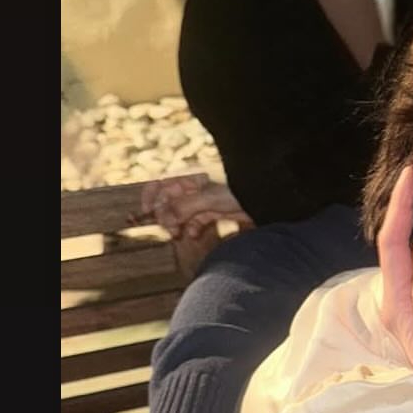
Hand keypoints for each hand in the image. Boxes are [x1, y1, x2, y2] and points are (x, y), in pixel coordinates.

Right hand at [140, 178, 254, 282]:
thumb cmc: (236, 190)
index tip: (147, 213)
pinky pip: (195, 222)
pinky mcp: (213, 212)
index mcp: (189, 178)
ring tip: (178, 235)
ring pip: (181, 214)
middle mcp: (193, 188)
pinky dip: (192, 229)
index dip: (150, 196)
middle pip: (169, 202)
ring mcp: (203, 200)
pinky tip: (193, 235)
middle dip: (165, 216)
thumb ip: (183, 207)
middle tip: (169, 229)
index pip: (161, 183)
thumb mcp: (207, 198)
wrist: (264, 198)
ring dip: (177, 225)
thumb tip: (162, 216)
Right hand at [376, 165, 412, 412]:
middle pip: (389, 250)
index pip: (396, 245)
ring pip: (399, 270)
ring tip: (411, 192)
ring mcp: (411, 330)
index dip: (401, 209)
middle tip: (410, 172)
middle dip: (398, 208)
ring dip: (403, 228)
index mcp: (405, 301)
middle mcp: (399, 312)